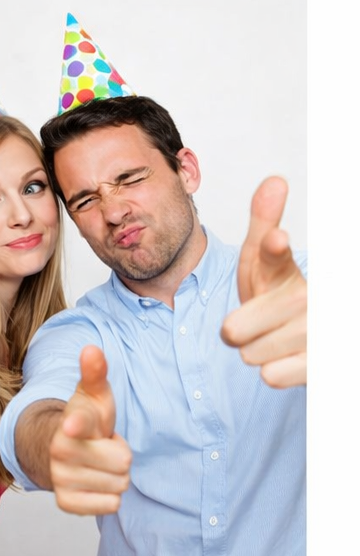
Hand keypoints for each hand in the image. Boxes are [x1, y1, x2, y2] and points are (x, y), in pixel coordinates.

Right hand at [49, 346, 130, 515]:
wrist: (65, 449)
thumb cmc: (89, 419)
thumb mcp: (96, 394)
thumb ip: (96, 372)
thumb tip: (92, 349)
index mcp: (70, 421)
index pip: (77, 423)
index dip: (77, 425)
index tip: (73, 426)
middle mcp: (60, 450)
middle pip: (123, 463)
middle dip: (121, 457)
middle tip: (105, 447)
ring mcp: (60, 478)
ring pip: (119, 487)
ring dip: (115, 477)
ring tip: (100, 463)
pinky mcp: (65, 502)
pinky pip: (110, 506)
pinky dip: (109, 497)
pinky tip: (96, 482)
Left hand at [221, 177, 306, 387]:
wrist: (294, 331)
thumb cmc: (272, 289)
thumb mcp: (260, 256)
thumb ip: (263, 221)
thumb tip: (275, 180)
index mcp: (283, 266)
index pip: (274, 254)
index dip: (273, 247)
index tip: (276, 239)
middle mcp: (305, 297)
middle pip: (236, 327)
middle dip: (236, 329)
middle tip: (252, 321)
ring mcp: (315, 331)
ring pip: (250, 354)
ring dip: (253, 350)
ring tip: (270, 337)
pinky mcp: (320, 363)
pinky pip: (273, 375)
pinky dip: (271, 371)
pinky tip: (285, 357)